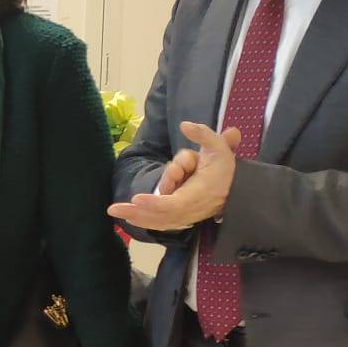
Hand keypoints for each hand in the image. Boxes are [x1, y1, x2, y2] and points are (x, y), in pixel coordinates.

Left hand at [108, 122, 239, 230]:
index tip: (137, 199)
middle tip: (113, 209)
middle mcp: (190, 208)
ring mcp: (185, 216)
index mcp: (199, 193)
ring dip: (137, 216)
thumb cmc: (224, 168)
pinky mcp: (181, 218)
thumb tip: (184, 125)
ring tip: (115, 211)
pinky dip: (145, 220)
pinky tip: (129, 218)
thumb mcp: (218, 146)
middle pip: (160, 215)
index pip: (175, 203)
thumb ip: (203, 134)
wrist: (234, 190)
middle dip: (137, 212)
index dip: (155, 203)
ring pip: (158, 220)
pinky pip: (161, 222)